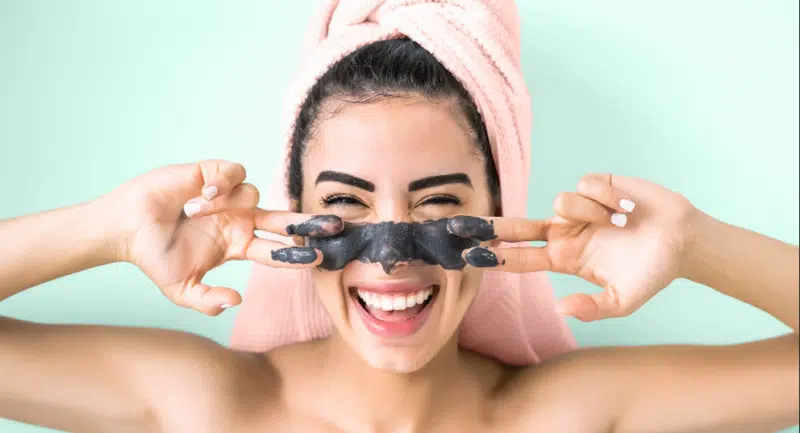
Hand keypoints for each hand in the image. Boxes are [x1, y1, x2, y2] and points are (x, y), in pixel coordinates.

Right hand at [99, 160, 341, 314]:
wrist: (126, 229)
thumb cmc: (154, 258)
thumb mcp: (182, 290)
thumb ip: (209, 301)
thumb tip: (237, 301)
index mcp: (238, 245)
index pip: (276, 250)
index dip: (296, 255)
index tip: (318, 259)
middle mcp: (239, 219)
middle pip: (284, 220)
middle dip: (308, 222)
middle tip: (333, 226)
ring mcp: (228, 197)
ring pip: (253, 195)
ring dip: (225, 205)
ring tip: (193, 212)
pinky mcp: (213, 174)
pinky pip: (234, 174)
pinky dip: (222, 185)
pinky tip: (200, 195)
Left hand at [450, 174, 699, 321]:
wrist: (684, 240)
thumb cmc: (652, 272)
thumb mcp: (622, 300)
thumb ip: (591, 308)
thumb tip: (558, 309)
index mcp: (565, 258)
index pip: (522, 257)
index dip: (495, 256)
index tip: (468, 257)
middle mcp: (565, 231)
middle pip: (518, 225)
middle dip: (489, 225)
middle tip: (458, 225)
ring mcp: (579, 208)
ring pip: (560, 202)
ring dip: (592, 214)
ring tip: (621, 223)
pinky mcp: (596, 185)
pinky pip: (586, 186)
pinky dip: (609, 198)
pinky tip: (627, 207)